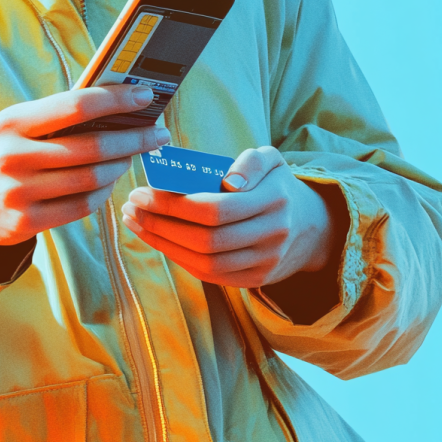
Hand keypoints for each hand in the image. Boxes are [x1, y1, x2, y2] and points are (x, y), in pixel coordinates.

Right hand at [0, 85, 169, 245]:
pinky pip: (81, 207)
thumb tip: (114, 104)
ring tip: (131, 156)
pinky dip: (102, 193)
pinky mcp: (25, 223)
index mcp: (11, 123)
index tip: (145, 95)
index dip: (115, 100)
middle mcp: (13, 157)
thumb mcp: (14, 126)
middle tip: (157, 134)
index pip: (75, 106)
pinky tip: (109, 181)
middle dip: (133, 139)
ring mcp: (18, 193)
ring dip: (120, 166)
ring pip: (90, 179)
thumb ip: (55, 117)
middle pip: (91, 147)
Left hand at [120, 146, 343, 287]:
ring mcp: (264, 262)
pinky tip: (157, 239)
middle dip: (160, 224)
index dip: (173, 205)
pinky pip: (209, 274)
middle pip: (206, 239)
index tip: (141, 193)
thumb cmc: (275, 186)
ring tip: (135, 222)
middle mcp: (272, 235)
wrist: (310, 227)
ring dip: (163, 244)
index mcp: (274, 201)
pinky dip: (178, 258)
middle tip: (131, 208)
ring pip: (204, 262)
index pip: (215, 209)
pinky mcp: (254, 280)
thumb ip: (250, 162)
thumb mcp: (271, 160)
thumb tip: (229, 181)